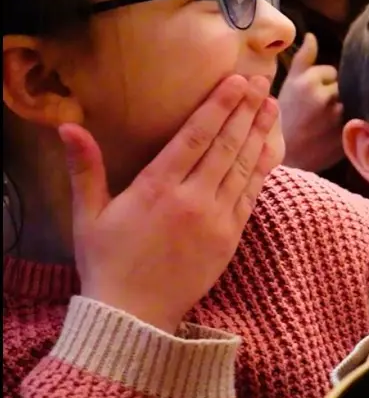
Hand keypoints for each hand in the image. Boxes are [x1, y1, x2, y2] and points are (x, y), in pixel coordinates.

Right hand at [66, 75, 281, 333]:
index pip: (195, 136)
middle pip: (226, 145)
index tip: (237, 81)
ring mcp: (216, 218)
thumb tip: (67, 125)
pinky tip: (270, 146)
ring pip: (244, 166)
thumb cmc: (106, 262)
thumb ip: (85, 167)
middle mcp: (192, 200)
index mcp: (156, 189)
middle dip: (246, 110)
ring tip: (271, 105)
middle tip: (261, 81)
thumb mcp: (88, 215)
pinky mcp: (231, 236)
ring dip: (259, 132)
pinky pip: (252, 193)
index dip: (219, 106)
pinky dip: (263, 167)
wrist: (134, 316)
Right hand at [277, 33, 343, 171]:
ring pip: (352, 100)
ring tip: (327, 121)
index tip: (309, 98)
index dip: (322, 83)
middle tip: (319, 111)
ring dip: (345, 106)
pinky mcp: (349, 132)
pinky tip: (336, 129)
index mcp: (308, 81)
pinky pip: (358, 117)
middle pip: (344, 85)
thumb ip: (303, 59)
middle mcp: (326, 96)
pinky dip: (353, 120)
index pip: (331, 72)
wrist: (286, 157)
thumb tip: (312, 35)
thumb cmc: (285, 119)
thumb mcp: (288, 85)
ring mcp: (340, 115)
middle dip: (336, 94)